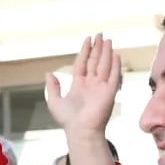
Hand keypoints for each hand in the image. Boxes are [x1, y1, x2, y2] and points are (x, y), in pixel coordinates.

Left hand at [45, 35, 120, 164]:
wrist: (80, 130)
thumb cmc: (68, 119)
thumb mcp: (54, 101)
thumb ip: (53, 86)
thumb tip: (48, 73)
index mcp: (79, 84)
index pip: (83, 63)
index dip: (85, 51)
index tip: (87, 40)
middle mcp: (91, 84)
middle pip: (95, 61)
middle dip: (97, 48)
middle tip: (100, 34)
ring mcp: (101, 87)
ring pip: (104, 65)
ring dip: (106, 52)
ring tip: (108, 40)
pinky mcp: (110, 92)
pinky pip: (114, 76)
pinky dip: (115, 65)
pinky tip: (116, 55)